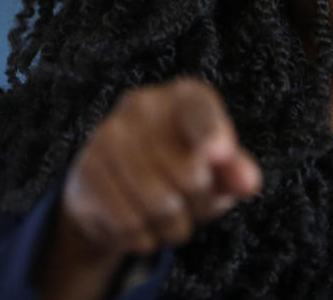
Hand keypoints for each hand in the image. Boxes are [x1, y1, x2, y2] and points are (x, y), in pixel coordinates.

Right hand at [58, 77, 261, 257]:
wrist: (117, 182)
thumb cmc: (182, 167)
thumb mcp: (217, 168)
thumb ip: (236, 172)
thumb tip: (247, 183)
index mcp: (185, 96)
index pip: (202, 113)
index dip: (214, 136)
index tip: (222, 153)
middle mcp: (143, 106)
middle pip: (189, 176)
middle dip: (201, 203)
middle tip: (196, 202)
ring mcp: (108, 135)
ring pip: (158, 205)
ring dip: (174, 226)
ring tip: (172, 216)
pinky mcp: (85, 170)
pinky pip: (128, 223)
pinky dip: (145, 236)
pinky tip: (144, 223)